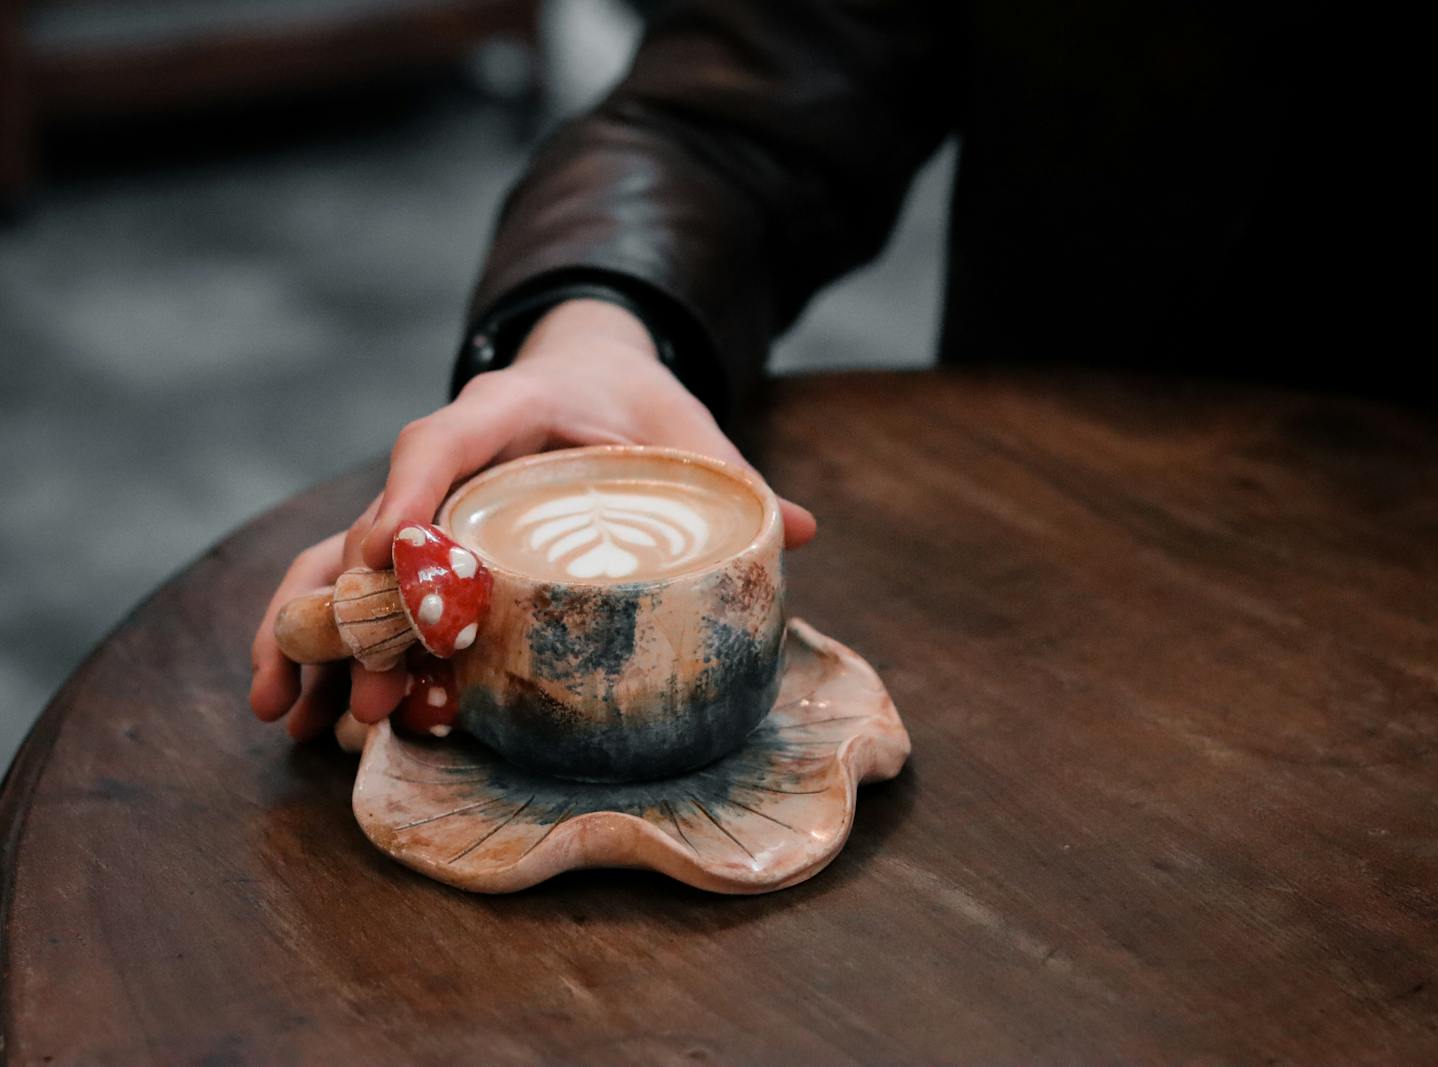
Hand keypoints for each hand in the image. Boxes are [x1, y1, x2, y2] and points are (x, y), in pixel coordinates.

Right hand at [249, 298, 816, 738]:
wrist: (591, 375)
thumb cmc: (637, 405)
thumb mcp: (687, 432)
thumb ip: (733, 477)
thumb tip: (803, 527)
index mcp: (508, 409)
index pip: (442, 440)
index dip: (411, 495)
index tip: (388, 555)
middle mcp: (447, 454)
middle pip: (382, 525)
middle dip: (366, 612)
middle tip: (372, 695)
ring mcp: (424, 499)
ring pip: (344, 563)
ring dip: (320, 638)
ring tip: (307, 719)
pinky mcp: (421, 541)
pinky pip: (358, 589)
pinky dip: (328, 643)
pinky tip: (309, 713)